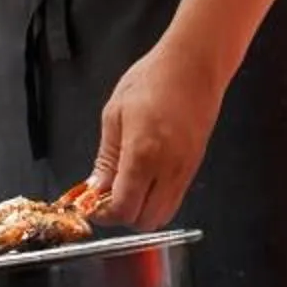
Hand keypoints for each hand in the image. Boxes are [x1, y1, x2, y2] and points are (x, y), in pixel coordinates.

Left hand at [91, 31, 229, 229]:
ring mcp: (185, 169)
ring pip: (163, 215)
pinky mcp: (194, 166)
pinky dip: (158, 200)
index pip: (123, 208)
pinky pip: (175, 198)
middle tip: (107, 199)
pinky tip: (145, 180)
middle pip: (145, 221)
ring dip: (142, 211)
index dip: (103, 214)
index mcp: (142, 154)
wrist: (194, 65)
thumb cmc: (154, 79)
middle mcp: (167, 168)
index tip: (92, 204)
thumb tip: (95, 187)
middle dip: (123, 216)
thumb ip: (105, 158)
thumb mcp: (114, 113)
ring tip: (127, 189)